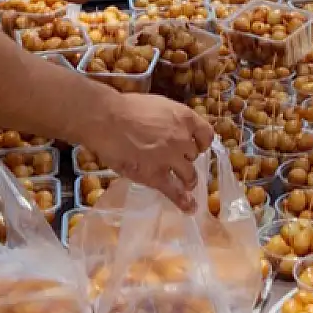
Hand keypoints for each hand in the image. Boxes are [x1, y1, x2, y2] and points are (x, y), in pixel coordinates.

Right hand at [85, 92, 214, 211]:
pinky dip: (182, 201)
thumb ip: (171, 120)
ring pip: (189, 174)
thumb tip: (173, 130)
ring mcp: (171, 159)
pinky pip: (174, 191)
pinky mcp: (156, 176)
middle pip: (194, 154)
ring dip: (187, 179)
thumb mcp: (158, 105)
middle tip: (174, 160)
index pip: (206, 134)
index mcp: (184, 118)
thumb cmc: (126, 108)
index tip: (196, 146)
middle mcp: (183, 139)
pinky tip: (188, 207)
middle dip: (186, 158)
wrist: (106, 120)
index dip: (201, 142)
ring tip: (184, 184)